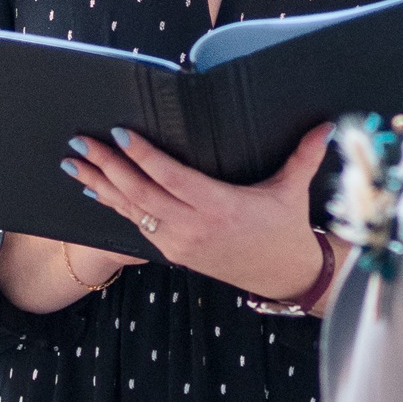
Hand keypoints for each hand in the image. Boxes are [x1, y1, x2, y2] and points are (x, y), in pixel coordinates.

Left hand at [59, 122, 329, 297]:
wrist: (283, 276)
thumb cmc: (286, 230)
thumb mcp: (293, 191)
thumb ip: (304, 155)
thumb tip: (328, 124)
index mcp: (219, 206)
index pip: (170, 177)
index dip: (142, 155)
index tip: (120, 133)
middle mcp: (194, 226)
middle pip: (140, 193)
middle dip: (106, 166)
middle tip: (81, 143)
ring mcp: (180, 243)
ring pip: (131, 211)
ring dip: (101, 186)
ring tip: (74, 165)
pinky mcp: (175, 253)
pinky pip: (137, 227)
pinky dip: (114, 207)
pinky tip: (96, 191)